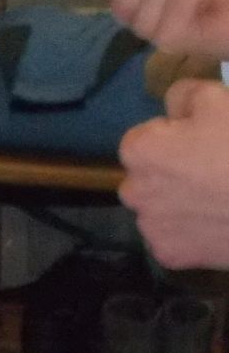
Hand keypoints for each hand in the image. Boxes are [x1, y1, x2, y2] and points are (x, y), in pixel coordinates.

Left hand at [118, 76, 228, 269]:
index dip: (176, 137)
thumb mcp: (219, 100)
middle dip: (173, 172)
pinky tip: (219, 225)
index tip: (206, 143)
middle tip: (215, 171)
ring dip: (180, 203)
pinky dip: (192, 234)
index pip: (145, 137)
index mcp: (138, 151)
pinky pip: (175, 239)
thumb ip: (185, 95)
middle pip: (148, 176)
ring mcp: (150, 228)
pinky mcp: (170, 257)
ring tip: (219, 199)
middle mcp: (132, 191)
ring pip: (159, 208)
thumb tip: (173, 106)